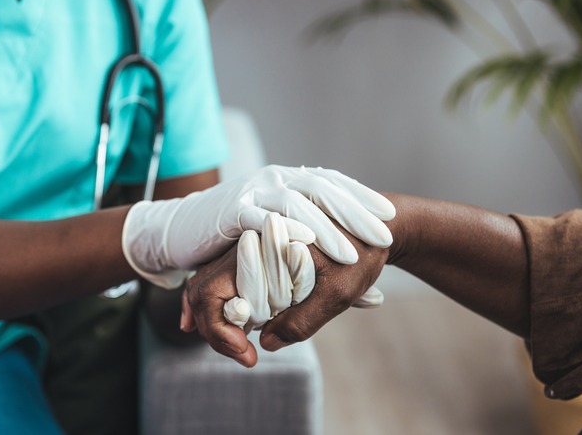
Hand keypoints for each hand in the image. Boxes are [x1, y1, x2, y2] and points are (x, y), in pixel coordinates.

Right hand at [122, 165, 394, 287]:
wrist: (181, 227)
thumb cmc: (237, 236)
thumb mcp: (278, 236)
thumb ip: (312, 249)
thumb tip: (359, 275)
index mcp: (288, 180)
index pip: (331, 184)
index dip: (360, 198)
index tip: (388, 216)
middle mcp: (274, 179)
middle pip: (321, 189)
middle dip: (354, 211)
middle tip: (383, 233)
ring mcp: (252, 191)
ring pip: (294, 203)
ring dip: (324, 227)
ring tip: (350, 251)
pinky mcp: (231, 210)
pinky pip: (260, 217)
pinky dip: (283, 229)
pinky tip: (303, 245)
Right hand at [182, 224, 388, 366]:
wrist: (379, 226)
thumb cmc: (362, 256)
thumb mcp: (338, 293)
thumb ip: (301, 320)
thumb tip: (265, 343)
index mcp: (262, 245)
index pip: (212, 292)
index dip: (220, 331)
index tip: (248, 355)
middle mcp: (248, 242)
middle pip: (202, 289)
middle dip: (212, 328)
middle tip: (242, 355)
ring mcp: (249, 247)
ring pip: (208, 284)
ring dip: (214, 318)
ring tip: (234, 345)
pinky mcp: (257, 253)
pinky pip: (223, 280)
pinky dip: (220, 305)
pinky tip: (230, 325)